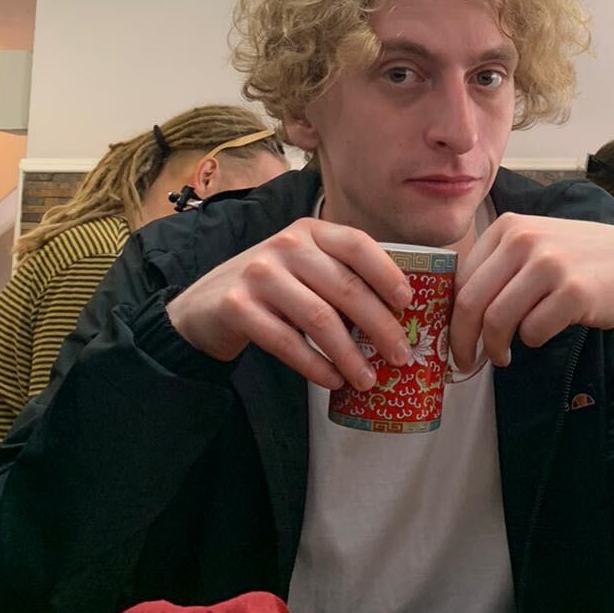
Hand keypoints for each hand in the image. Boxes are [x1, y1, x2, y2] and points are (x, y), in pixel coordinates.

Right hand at [166, 218, 414, 389]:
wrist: (205, 305)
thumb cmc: (273, 289)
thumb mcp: (305, 269)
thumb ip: (341, 278)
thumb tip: (398, 317)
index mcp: (310, 232)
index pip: (357, 244)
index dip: (387, 272)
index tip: (408, 303)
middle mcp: (286, 246)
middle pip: (345, 286)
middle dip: (379, 325)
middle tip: (401, 355)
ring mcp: (259, 274)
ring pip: (319, 318)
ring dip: (350, 354)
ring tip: (368, 379)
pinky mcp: (238, 306)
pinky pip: (287, 342)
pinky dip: (316, 366)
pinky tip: (333, 380)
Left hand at [449, 213, 613, 371]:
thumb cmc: (579, 263)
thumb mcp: (535, 247)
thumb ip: (498, 268)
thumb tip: (453, 310)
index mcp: (508, 226)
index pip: (460, 279)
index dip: (449, 315)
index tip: (452, 337)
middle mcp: (525, 239)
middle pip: (470, 302)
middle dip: (461, 340)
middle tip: (464, 360)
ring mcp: (550, 264)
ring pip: (497, 320)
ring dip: (495, 348)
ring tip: (503, 357)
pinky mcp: (573, 291)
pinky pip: (533, 331)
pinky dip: (532, 341)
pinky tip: (541, 335)